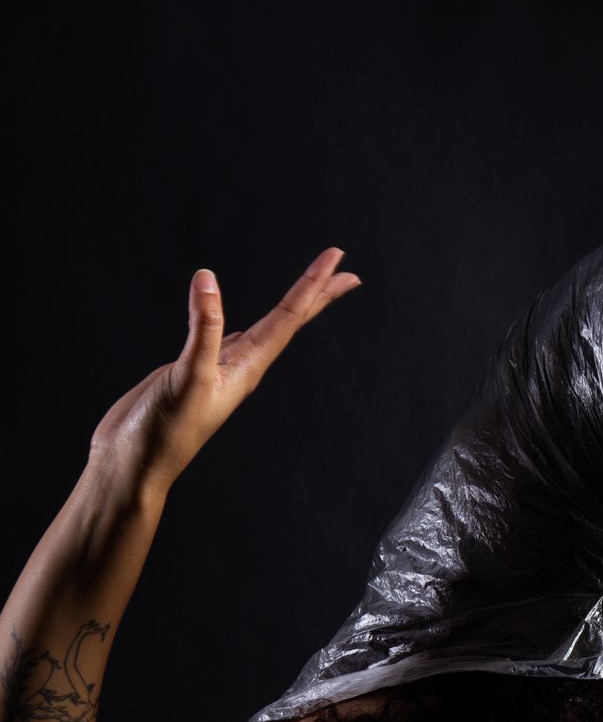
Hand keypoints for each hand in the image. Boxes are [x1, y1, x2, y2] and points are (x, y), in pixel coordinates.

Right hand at [88, 248, 361, 493]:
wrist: (137, 463)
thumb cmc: (165, 431)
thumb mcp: (187, 376)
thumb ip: (201, 329)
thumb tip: (207, 279)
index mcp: (246, 368)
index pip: (288, 318)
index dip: (313, 285)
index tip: (339, 258)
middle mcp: (240, 368)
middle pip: (288, 323)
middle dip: (317, 295)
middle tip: (347, 268)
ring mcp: (218, 369)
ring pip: (263, 329)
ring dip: (289, 308)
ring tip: (309, 289)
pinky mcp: (192, 370)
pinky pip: (225, 335)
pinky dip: (233, 318)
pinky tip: (229, 316)